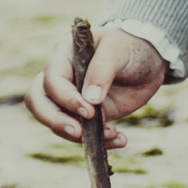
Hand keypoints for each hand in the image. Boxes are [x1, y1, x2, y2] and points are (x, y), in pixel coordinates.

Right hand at [23, 24, 167, 150]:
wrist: (149, 60)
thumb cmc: (129, 46)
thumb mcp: (118, 49)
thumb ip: (102, 69)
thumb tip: (90, 99)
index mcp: (63, 56)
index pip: (51, 80)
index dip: (65, 98)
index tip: (89, 111)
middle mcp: (62, 79)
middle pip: (39, 102)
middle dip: (55, 120)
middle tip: (78, 133)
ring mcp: (72, 99)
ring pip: (57, 122)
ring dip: (81, 135)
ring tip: (113, 134)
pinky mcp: (86, 117)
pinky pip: (81, 134)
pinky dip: (99, 141)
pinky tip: (120, 139)